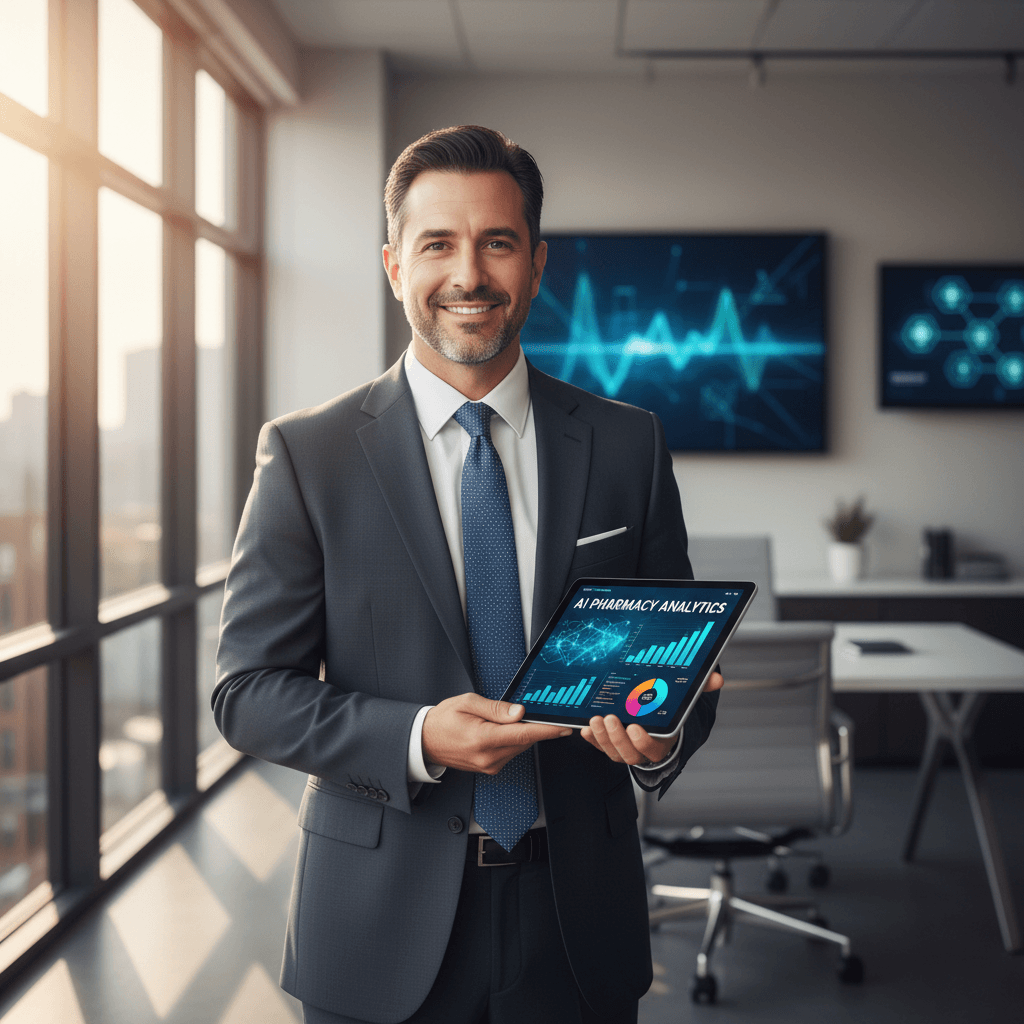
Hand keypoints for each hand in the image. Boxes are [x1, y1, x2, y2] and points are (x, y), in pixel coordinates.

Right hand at [422, 693, 568, 773]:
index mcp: (482, 739)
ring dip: (522, 733)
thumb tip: (520, 712)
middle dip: (535, 726)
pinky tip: (503, 729)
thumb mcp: (467, 703)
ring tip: (510, 718)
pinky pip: (511, 752)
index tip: (563, 727)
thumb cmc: (443, 719)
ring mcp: (489, 765)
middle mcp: (488, 757)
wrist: (424, 741)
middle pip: (524, 741)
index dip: (546, 730)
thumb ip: (496, 709)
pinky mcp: (490, 768)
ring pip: (519, 747)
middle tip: (542, 711)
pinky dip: (513, 740)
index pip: (522, 734)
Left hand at [580, 671, 723, 765]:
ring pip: (612, 751)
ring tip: (595, 719)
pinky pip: (598, 746)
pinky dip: (591, 739)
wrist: (658, 725)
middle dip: (617, 737)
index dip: (643, 741)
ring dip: (601, 737)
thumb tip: (717, 679)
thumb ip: (699, 690)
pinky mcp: (610, 745)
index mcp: (662, 743)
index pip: (652, 748)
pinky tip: (585, 727)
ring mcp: (625, 749)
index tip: (635, 727)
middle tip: (609, 717)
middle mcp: (642, 750)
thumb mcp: (683, 701)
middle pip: (628, 753)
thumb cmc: (669, 712)